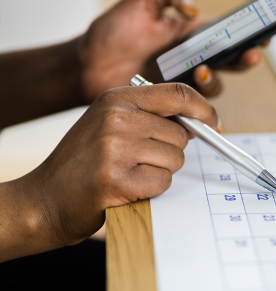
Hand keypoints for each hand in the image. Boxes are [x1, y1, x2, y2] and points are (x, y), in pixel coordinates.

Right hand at [0, 83, 218, 261]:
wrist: (45, 198)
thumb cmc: (83, 161)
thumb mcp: (110, 122)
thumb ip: (150, 116)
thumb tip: (197, 122)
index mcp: (117, 98)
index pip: (178, 93)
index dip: (203, 109)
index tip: (214, 123)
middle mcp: (116, 117)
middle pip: (180, 134)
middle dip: (170, 152)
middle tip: (140, 160)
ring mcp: (115, 148)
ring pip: (175, 160)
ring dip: (159, 172)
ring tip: (129, 173)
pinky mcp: (117, 179)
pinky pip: (163, 183)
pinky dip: (151, 190)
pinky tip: (126, 188)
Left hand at [78, 0, 265, 101]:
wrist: (86, 66)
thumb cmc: (111, 32)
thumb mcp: (141, 0)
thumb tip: (193, 6)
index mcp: (190, 33)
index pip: (226, 33)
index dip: (247, 34)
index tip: (262, 34)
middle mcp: (191, 58)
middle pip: (229, 62)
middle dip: (244, 58)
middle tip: (248, 54)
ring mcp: (182, 82)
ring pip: (214, 86)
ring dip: (215, 79)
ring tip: (200, 71)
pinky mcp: (171, 102)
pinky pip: (193, 107)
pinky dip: (197, 106)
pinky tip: (188, 99)